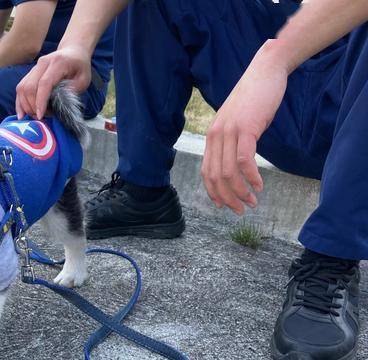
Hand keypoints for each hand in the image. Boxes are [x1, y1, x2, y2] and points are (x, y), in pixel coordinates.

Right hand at [15, 45, 91, 119]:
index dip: (40, 101)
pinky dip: (20, 101)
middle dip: (32, 106)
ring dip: (25, 105)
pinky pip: (21, 87)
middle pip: (29, 87)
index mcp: (57, 63)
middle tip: (41, 118)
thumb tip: (57, 104)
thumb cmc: (80, 66)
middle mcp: (42, 63)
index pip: (44, 83)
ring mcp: (34, 67)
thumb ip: (72, 90)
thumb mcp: (83, 79)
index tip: (41, 115)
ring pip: (22, 87)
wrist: (73, 51)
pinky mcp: (30, 73)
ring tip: (34, 116)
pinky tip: (22, 114)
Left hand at [201, 46, 288, 214]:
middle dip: (228, 198)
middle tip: (242, 209)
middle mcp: (216, 135)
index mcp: (212, 136)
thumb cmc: (254, 98)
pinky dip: (251, 177)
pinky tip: (259, 185)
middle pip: (215, 176)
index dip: (214, 192)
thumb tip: (238, 163)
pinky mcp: (246, 127)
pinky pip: (244, 160)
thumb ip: (234, 141)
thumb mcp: (239, 122)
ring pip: (228, 172)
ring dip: (240, 192)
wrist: (265, 70)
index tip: (225, 206)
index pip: (206, 172)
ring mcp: (229, 131)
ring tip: (253, 201)